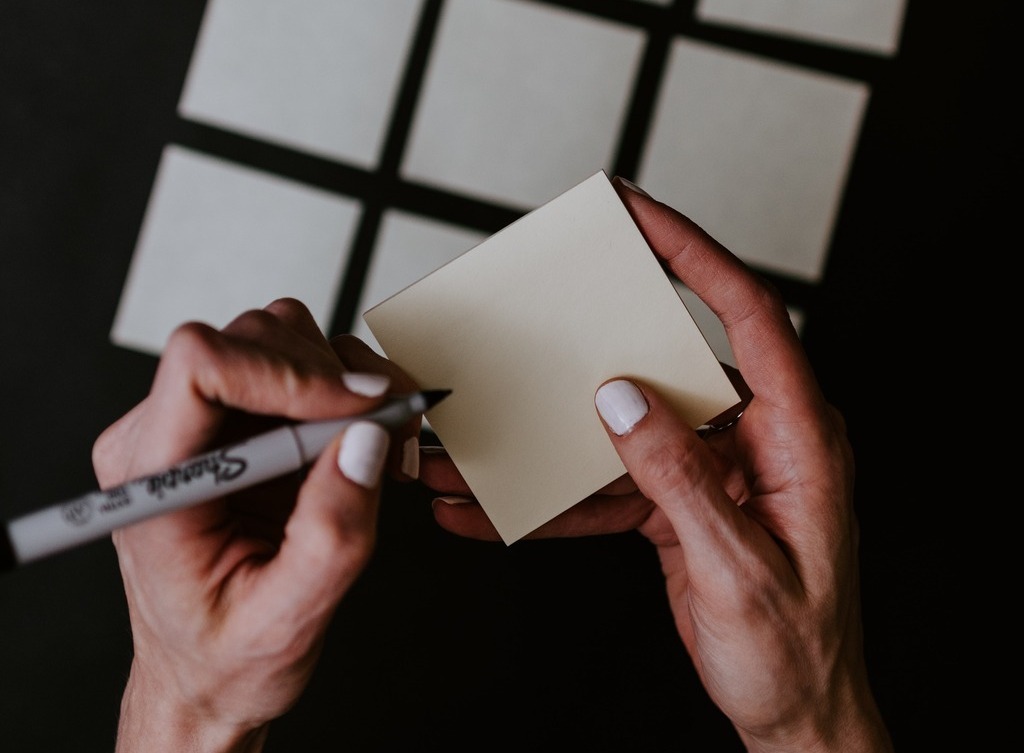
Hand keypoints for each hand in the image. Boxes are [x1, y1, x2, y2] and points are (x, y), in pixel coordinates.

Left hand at [94, 298, 419, 752]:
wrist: (208, 673)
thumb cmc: (225, 655)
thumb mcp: (287, 618)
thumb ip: (331, 535)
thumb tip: (367, 440)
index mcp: (155, 479)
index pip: (200, 366)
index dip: (287, 371)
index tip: (357, 408)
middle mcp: (167, 435)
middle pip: (252, 339)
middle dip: (335, 380)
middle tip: (390, 431)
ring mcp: (204, 422)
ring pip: (281, 338)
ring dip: (348, 381)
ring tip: (383, 442)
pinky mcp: (242, 421)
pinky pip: (301, 366)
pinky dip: (350, 390)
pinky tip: (366, 441)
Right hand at [419, 179, 892, 751]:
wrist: (795, 715)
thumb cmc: (792, 652)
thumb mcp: (738, 567)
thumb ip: (681, 478)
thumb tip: (622, 402)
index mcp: (798, 438)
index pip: (748, 316)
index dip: (694, 255)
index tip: (641, 214)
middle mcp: (754, 440)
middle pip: (670, 359)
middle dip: (599, 335)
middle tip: (547, 301)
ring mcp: (713, 471)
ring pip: (624, 428)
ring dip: (554, 438)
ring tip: (485, 441)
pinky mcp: (680, 504)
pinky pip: (610, 486)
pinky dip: (558, 497)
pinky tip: (503, 509)